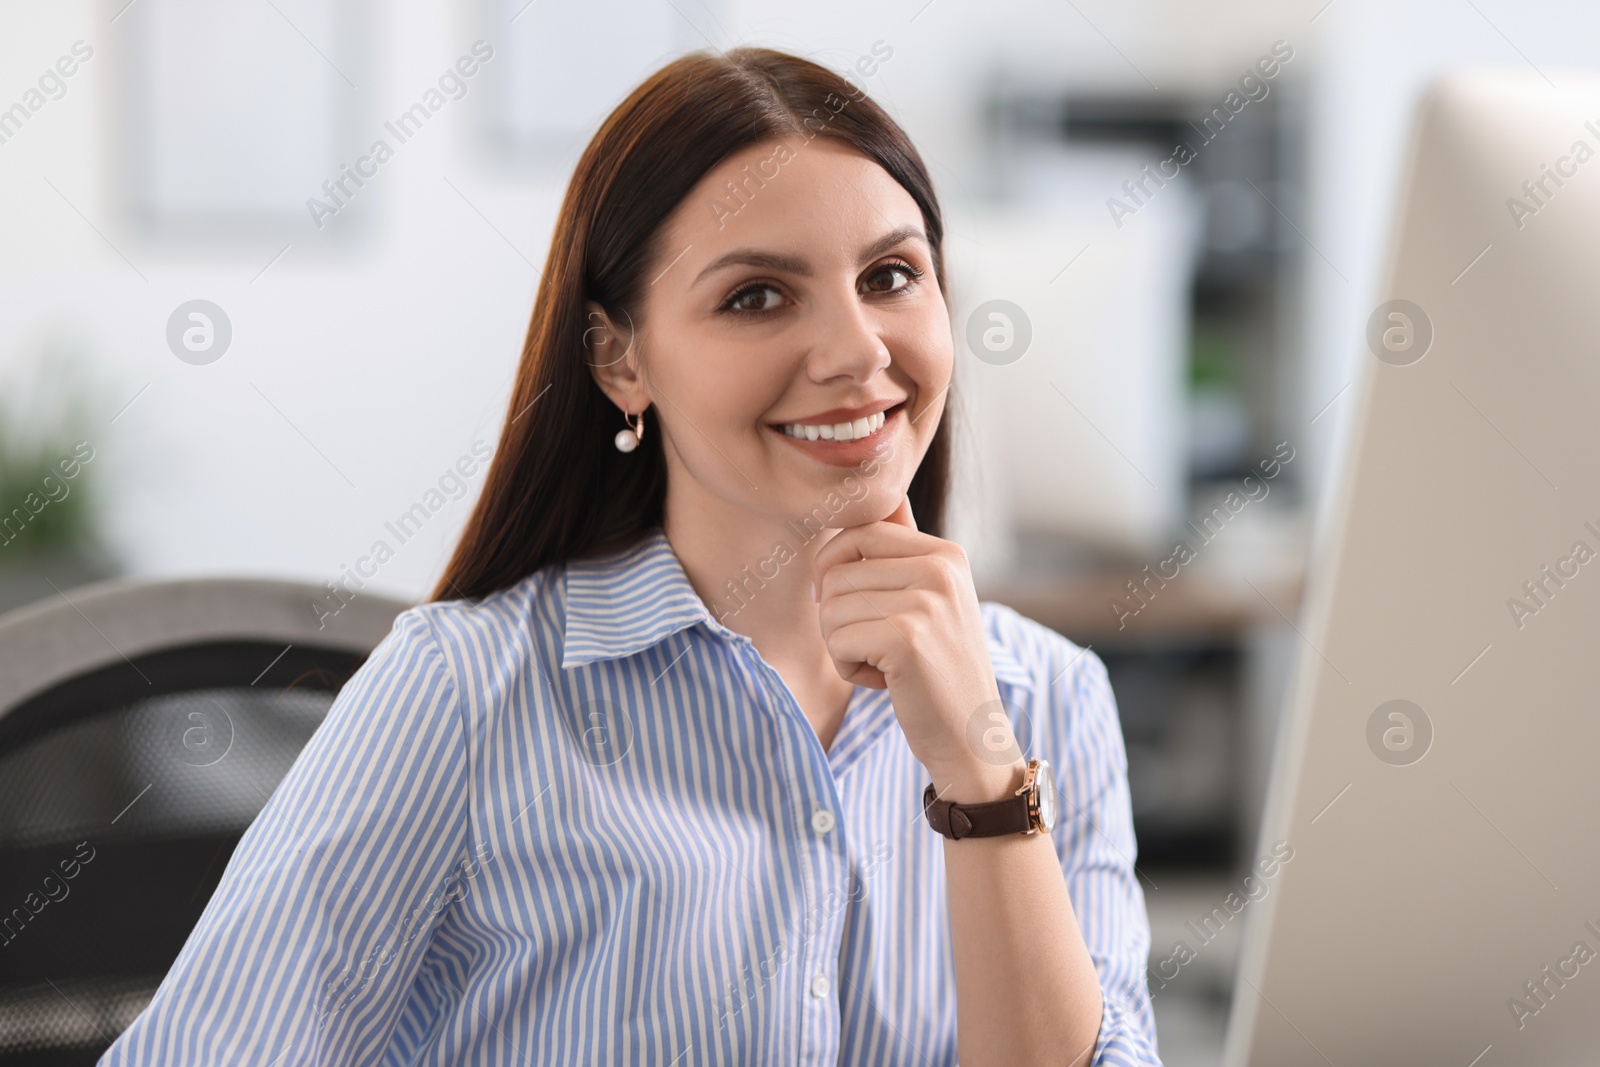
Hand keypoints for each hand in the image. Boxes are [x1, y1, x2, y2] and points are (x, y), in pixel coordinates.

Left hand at [813, 493, 1015, 792]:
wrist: (973, 736)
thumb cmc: (939, 671)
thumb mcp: (931, 601)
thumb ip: (904, 553)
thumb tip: (884, 497)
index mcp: (945, 553)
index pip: (858, 532)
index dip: (834, 570)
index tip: (848, 606)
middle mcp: (940, 567)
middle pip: (836, 572)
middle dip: (837, 616)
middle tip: (872, 645)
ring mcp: (927, 601)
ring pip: (830, 608)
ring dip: (842, 646)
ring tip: (884, 664)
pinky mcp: (907, 637)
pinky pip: (838, 640)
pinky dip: (849, 669)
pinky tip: (885, 682)